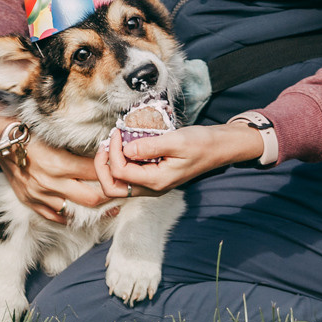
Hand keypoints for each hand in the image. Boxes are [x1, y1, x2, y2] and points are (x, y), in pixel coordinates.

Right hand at [0, 106, 108, 224]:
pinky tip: (83, 212)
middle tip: (120, 188)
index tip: (119, 165)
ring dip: (94, 208)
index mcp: (57, 162)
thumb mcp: (51, 130)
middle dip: (110, 194)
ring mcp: (38, 195)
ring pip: (75, 211)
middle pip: (92, 198)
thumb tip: (103, 144)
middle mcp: (49, 182)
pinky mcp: (29, 201)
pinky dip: (71, 216)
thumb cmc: (25, 127)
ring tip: (109, 203)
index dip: (111, 168)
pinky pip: (55, 216)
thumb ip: (76, 140)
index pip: (95, 172)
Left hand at [95, 122, 263, 196]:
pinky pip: (129, 175)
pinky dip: (120, 162)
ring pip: (119, 184)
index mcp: (157, 181)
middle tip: (105, 144)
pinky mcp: (153, 176)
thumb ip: (149, 146)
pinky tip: (124, 145)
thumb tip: (125, 149)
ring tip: (112, 143)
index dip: (112, 152)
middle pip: (113, 188)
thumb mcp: (176, 140)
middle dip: (102, 167)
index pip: (120, 173)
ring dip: (110, 164)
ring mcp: (152, 184)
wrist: (219, 147)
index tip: (117, 132)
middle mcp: (152, 188)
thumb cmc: (201, 143)